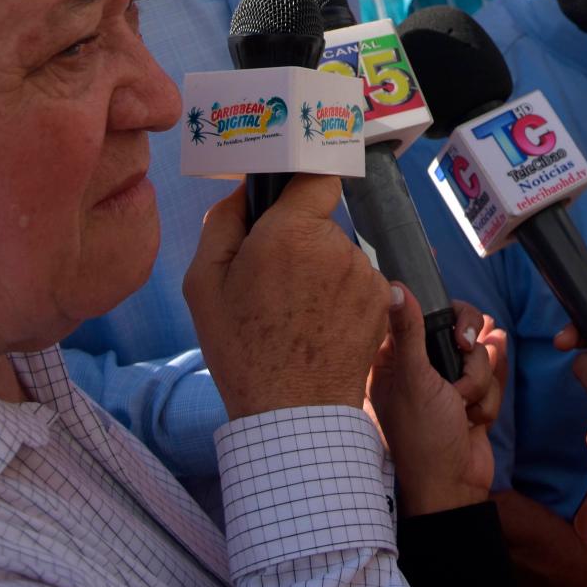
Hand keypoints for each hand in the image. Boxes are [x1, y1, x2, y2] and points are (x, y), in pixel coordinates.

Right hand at [184, 177, 390, 415]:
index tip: (287, 197)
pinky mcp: (383, 299)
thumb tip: (246, 191)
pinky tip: (320, 327)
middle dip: (299, 241)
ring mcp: (365, 273)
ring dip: (322, 271)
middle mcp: (337, 244)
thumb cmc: (241, 349)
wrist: (293, 411)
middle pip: (320, 222)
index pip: (314, 175)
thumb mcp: (203, 283)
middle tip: (274, 282)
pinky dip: (343, 297)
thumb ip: (223, 222)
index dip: (300, 183)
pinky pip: (359, 282)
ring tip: (296, 314)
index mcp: (290, 232)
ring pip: (339, 254)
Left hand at [369, 289, 507, 515]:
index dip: (446, 314)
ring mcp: (448, 381)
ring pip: (481, 354)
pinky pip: (493, 377)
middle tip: (466, 359)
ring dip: (479, 383)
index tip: (458, 330)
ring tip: (462, 409)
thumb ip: (409, 332)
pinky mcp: (471, 396)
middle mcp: (421, 365)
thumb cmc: (423, 438)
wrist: (453, 487)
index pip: (422, 312)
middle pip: (460, 327)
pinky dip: (488, 399)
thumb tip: (395, 285)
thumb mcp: (414, 380)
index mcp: (395, 358)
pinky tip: (475, 418)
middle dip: (470, 355)